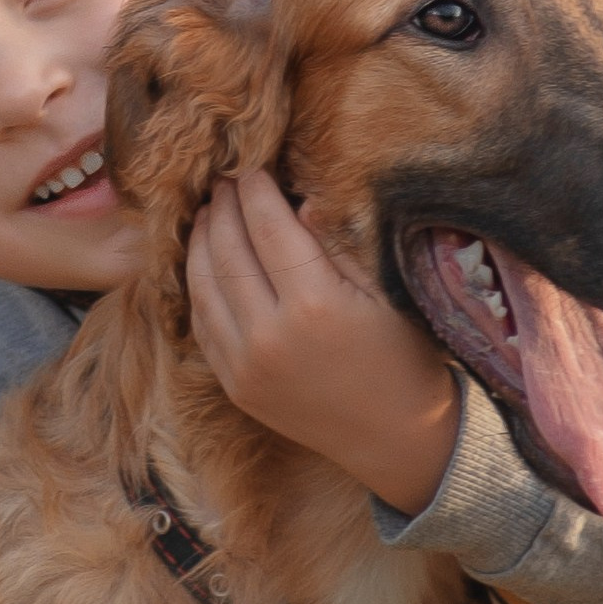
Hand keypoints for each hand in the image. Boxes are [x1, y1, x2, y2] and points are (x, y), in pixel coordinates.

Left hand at [187, 170, 458, 515]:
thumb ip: (338, 244)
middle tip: (222, 180)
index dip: (254, 190)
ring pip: (202, 287)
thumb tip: (298, 202)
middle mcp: (270, 335)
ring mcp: (246, 365)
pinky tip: (204, 262)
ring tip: (207, 213)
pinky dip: (197, 287)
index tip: (250, 165)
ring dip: (200, 243)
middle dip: (222, 208)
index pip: (267, 227)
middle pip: (227, 251)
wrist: (397, 438)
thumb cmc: (405, 357)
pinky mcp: (236, 386)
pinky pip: (202, 325)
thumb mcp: (385, 292)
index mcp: (314, 304)